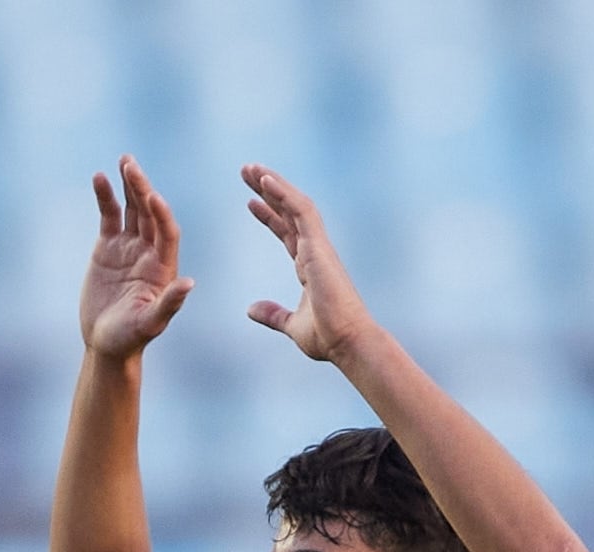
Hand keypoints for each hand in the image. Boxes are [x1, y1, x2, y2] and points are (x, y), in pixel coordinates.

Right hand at [80, 158, 195, 360]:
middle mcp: (150, 252)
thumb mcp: (149, 324)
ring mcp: (130, 247)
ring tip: (125, 161)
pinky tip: (100, 178)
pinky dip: (105, 197)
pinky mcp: (108, 246)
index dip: (161, 214)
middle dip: (142, 189)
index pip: (166, 232)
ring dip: (129, 185)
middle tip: (132, 166)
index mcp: (164, 267)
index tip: (152, 196)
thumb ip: (169, 304)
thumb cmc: (130, 339)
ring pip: (132, 209)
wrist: (105, 343)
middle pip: (149, 213)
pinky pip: (109, 215)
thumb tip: (189, 284)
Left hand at [242, 165, 374, 363]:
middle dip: (267, 191)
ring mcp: (319, 247)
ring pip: (295, 204)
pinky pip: (301, 210)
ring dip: (273, 184)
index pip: (287, 232)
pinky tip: (265, 180)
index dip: (270, 215)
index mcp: (309, 266)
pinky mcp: (320, 246)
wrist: (348, 342)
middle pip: (288, 211)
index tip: (251, 202)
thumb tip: (251, 309)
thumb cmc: (328, 337)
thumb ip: (273, 315)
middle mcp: (315, 251)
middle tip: (246, 171)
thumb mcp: (292, 325)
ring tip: (251, 168)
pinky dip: (284, 193)